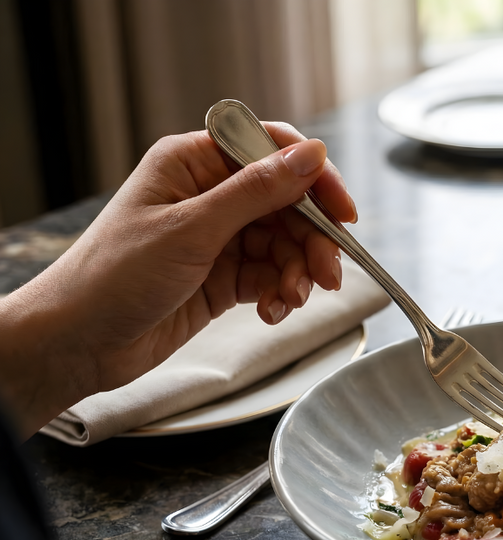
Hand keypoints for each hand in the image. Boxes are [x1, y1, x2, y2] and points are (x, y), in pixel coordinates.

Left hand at [0, 123, 354, 436]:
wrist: (79, 342)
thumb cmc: (112, 276)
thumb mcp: (192, 229)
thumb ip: (257, 192)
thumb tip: (311, 156)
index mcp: (193, 163)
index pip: (271, 152)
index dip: (313, 179)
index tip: (342, 212)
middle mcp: (209, 195)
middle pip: (288, 205)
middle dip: (312, 240)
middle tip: (327, 273)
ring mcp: (218, 237)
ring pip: (285, 244)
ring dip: (298, 273)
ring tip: (293, 300)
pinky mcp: (223, 276)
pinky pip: (272, 276)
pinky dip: (280, 294)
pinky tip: (273, 310)